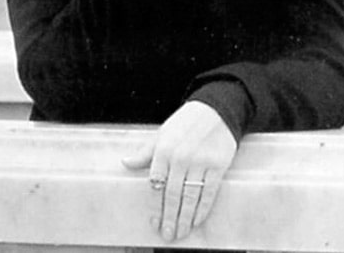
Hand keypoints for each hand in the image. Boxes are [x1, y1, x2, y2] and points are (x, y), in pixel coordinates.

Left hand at [122, 101, 236, 242]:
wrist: (217, 109)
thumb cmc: (186, 122)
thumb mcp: (162, 133)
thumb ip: (145, 152)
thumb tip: (125, 163)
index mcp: (163, 149)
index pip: (155, 185)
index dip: (155, 207)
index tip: (154, 223)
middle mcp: (180, 157)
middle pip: (172, 195)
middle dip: (169, 218)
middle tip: (168, 235)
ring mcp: (200, 162)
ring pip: (190, 197)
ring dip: (185, 218)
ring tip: (181, 233)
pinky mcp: (218, 165)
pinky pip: (209, 192)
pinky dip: (203, 209)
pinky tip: (197, 220)